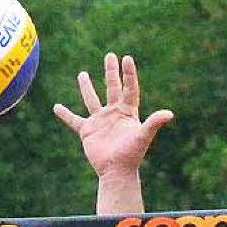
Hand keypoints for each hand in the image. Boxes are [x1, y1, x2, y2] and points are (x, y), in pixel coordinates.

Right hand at [53, 52, 172, 178]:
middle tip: (109, 55)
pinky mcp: (88, 131)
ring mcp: (100, 122)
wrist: (116, 172)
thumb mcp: (143, 137)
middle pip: (112, 88)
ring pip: (92, 100)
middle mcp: (114, 114)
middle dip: (111, 72)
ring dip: (86, 87)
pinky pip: (74, 121)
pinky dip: (65, 114)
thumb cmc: (131, 155)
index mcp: (128, 112)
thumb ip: (154, 123)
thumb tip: (169, 114)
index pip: (129, 89)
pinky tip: (56, 107)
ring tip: (82, 74)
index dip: (128, 74)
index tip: (126, 58)